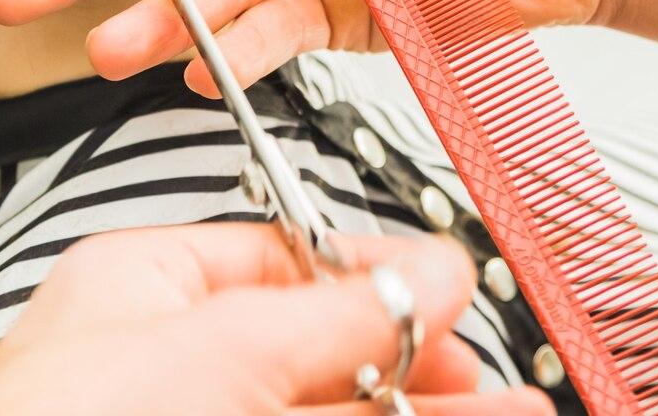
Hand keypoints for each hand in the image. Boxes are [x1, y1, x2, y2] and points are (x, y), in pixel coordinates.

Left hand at [0, 224, 552, 414]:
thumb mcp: (211, 349)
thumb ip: (331, 310)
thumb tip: (426, 270)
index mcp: (139, 288)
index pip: (279, 258)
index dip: (370, 272)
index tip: (446, 293)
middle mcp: (169, 363)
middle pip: (319, 348)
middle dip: (415, 359)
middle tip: (490, 376)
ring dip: (424, 412)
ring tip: (518, 414)